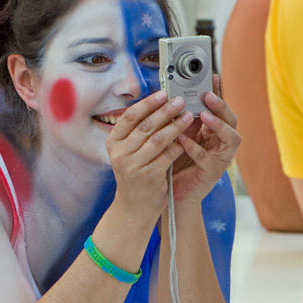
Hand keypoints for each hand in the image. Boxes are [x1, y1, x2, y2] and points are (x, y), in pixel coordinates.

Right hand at [106, 91, 195, 224]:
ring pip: (159, 139)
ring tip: (189, 116)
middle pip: (145, 126)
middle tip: (180, 101)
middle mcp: (120, 154)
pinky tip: (189, 138)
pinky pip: (168, 155)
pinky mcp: (149, 176)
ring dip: (176, 126)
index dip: (146, 104)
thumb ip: (138, 132)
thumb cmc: (134, 175)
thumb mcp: (128, 153)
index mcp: (113, 143)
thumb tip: (158, 105)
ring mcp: (134, 166)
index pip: (128, 117)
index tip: (162, 94)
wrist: (134, 208)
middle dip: (165, 111)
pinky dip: (180, 145)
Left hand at [171, 75, 240, 205]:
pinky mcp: (212, 172)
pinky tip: (182, 140)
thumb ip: (181, 120)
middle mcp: (221, 142)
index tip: (212, 76)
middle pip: (231, 120)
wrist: (173, 192)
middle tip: (208, 95)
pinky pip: (207, 158)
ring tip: (204, 115)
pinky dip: (195, 148)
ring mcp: (220, 157)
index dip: (218, 92)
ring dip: (218, 125)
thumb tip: (175, 96)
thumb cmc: (176, 162)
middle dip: (221, 106)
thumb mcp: (178, 135)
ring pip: (231, 138)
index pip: (219, 108)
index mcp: (213, 131)